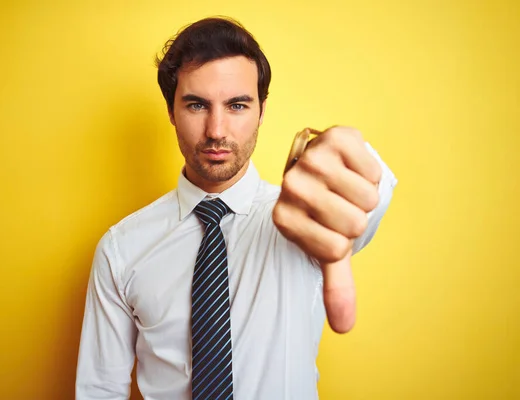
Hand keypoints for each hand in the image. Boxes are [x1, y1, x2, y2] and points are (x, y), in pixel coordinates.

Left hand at [273, 126, 381, 332]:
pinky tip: (351, 167)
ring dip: (365, 195)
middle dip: (356, 217)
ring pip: (367, 197)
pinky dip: (371, 172)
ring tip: (345, 186)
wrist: (318, 164)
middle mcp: (291, 187)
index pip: (336, 249)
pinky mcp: (334, 137)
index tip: (328, 226)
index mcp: (283, 218)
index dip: (343, 241)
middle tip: (339, 204)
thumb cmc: (322, 209)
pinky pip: (372, 170)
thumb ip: (334, 284)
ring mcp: (310, 159)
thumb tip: (344, 326)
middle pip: (354, 223)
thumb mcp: (326, 246)